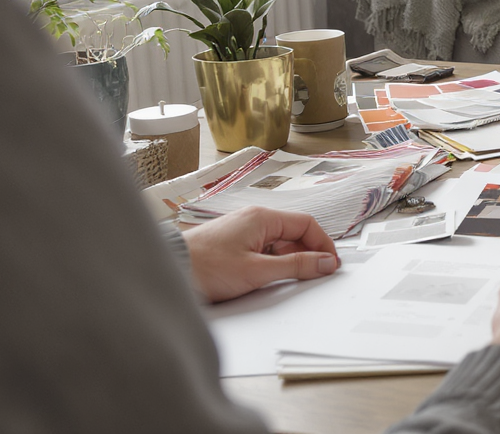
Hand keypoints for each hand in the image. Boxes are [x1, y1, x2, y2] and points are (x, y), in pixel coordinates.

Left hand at [183, 206, 339, 302]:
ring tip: (288, 281)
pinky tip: (267, 279)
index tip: (330, 265)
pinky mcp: (234, 244)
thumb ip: (296, 266)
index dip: (323, 245)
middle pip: (294, 233)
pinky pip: (263, 250)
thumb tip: (325, 263)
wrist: (169, 271)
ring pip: (279, 243)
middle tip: (315, 275)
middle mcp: (254, 220)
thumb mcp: (258, 271)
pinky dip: (272, 263)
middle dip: (307, 254)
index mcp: (262, 218)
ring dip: (289, 260)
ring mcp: (243, 231)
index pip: (307, 224)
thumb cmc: (205, 267)